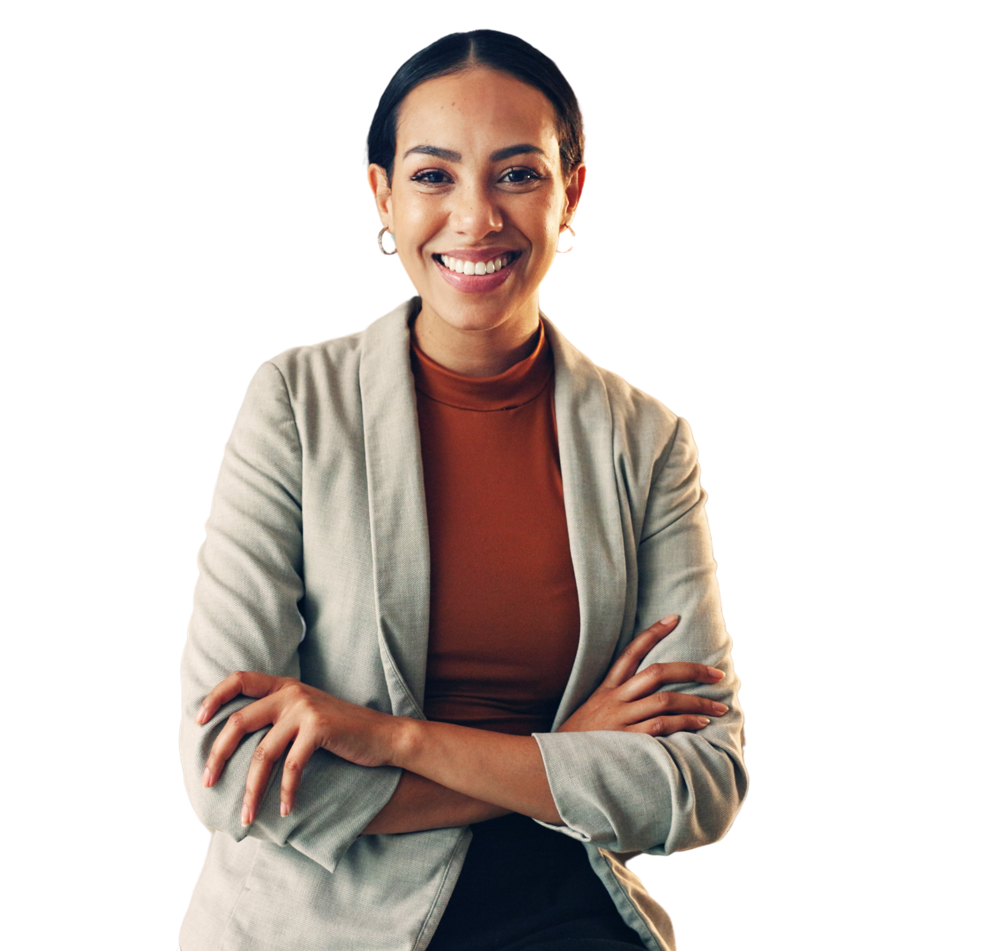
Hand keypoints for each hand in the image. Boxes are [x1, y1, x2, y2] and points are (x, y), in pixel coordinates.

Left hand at [197, 672, 400, 826]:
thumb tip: (239, 741)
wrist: (384, 736)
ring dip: (250, 790)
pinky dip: (284, 792)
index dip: (215, 697)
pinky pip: (291, 766)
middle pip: (239, 721)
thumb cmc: (343, 732)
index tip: (197, 721)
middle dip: (218, 755)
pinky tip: (284, 810)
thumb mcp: (307, 714)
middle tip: (206, 782)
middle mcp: (291, 692)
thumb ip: (279, 715)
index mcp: (285, 686)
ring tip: (245, 817)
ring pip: (262, 753)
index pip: (240, 679)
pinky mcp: (319, 728)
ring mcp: (305, 709)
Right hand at [557, 615, 726, 736]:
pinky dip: (683, 723)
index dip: (653, 633)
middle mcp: (614, 699)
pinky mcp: (625, 740)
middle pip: (657, 673)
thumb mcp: (592, 713)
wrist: (552, 766)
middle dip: (691, 670)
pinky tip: (700, 725)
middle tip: (717, 674)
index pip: (631, 652)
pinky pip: (660, 726)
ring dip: (696, 703)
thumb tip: (646, 698)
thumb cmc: (578, 743)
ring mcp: (620, 719)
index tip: (674, 618)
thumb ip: (615, 703)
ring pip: (664, 700)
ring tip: (718, 708)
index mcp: (606, 689)